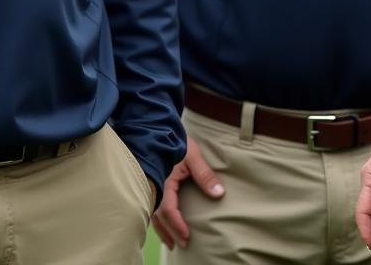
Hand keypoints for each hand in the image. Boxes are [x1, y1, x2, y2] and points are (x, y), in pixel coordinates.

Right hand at [151, 135, 223, 250]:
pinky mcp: (151, 182)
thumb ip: (205, 175)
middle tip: (180, 245)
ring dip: (162, 228)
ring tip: (171, 241)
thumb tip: (219, 194)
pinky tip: (162, 224)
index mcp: (163, 180)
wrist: (161, 126)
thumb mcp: (194, 156)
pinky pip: (151, 205)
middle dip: (169, 232)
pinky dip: (157, 218)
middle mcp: (154, 185)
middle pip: (158, 216)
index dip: (177, 225)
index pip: (168, 209)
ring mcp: (151, 184)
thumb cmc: (177, 140)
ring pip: (153, 213)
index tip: (187, 236)